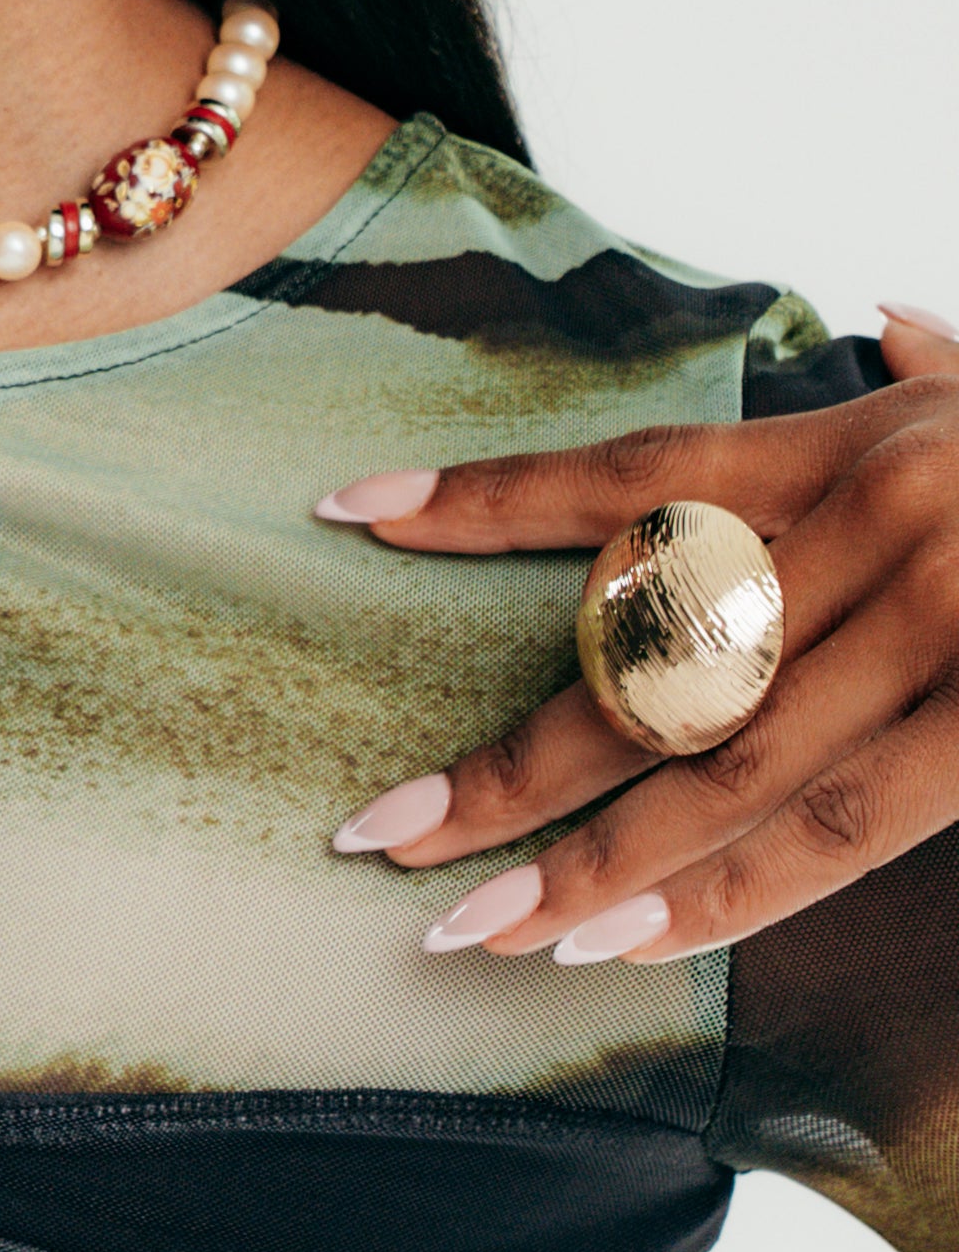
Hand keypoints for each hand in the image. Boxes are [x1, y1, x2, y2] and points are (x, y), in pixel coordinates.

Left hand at [316, 308, 958, 964]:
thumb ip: (948, 364)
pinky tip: (632, 939)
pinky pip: (840, 821)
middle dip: (509, 757)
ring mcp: (941, 617)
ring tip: (477, 927)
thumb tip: (889, 313)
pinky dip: (729, 890)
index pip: (630, 471)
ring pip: (722, 754)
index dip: (486, 497)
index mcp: (856, 441)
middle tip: (377, 832)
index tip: (351, 512)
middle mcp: (872, 517)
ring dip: (592, 853)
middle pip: (646, 649)